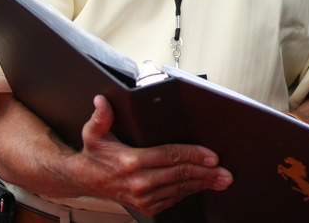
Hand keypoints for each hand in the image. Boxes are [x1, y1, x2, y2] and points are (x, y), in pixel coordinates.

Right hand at [72, 95, 232, 214]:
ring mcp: (143, 197)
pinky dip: (189, 191)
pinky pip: (174, 198)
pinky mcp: (147, 206)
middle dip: (207, 173)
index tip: (213, 156)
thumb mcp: (94, 133)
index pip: (170, 156)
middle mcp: (139, 182)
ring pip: (181, 188)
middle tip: (225, 172)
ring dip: (203, 184)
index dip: (194, 155)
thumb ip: (101, 116)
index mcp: (131, 162)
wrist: (84, 180)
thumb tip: (102, 101)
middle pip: (181, 174)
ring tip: (220, 180)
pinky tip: (201, 185)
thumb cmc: (95, 155)